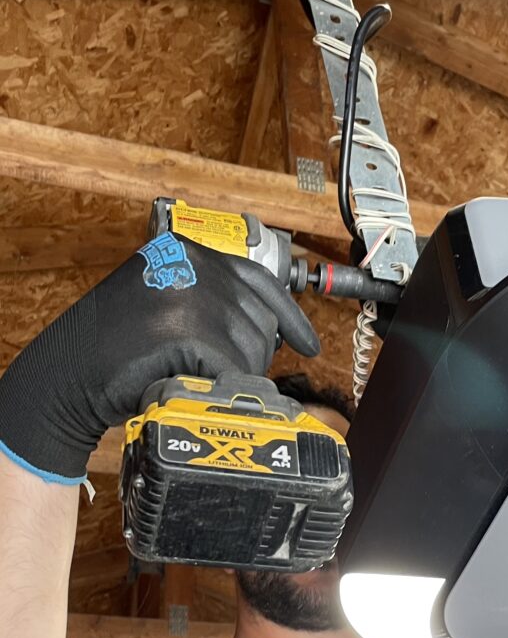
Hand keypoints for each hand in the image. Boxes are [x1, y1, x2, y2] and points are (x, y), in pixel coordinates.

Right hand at [0, 235, 319, 481]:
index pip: (260, 280)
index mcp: (189, 249)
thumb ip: (210, 297)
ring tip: (205, 380)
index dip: (290, 317)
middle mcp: (193, 263)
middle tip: (231, 375)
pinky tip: (202, 388)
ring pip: (252, 346)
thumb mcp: (165, 300)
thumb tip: (268, 322)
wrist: (68, 374)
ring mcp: (191, 295)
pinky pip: (233, 368)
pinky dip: (223, 385)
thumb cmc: (115, 348)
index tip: (308, 344)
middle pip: (260, 317)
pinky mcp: (187, 331)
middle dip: (255, 354)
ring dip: (237, 373)